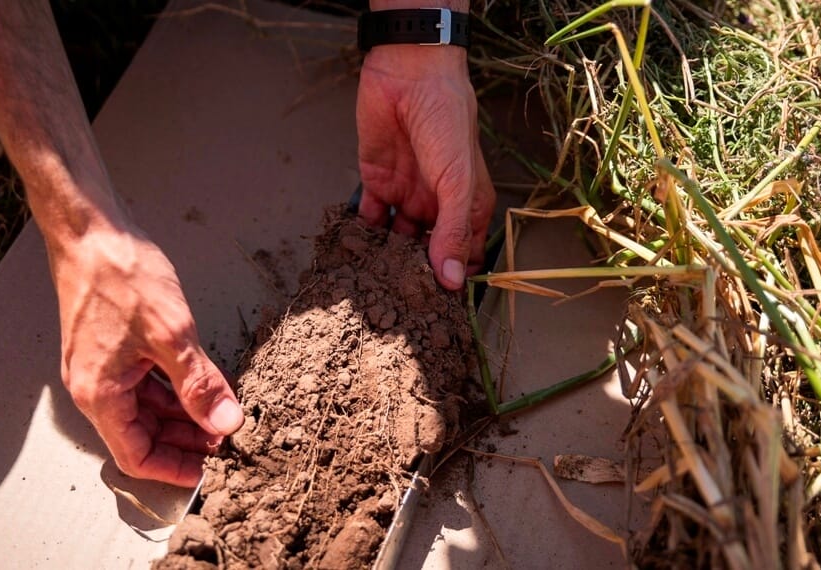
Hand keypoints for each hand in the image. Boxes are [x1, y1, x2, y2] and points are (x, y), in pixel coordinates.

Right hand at [50, 227, 243, 486]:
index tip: (209, 469)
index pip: (135, 455)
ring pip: (144, 409)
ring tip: (219, 413)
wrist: (90, 230)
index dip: (174, 467)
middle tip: (224, 438)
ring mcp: (100, 366)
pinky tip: (200, 383)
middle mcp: (94, 387)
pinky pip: (142, 382)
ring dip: (181, 415)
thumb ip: (199, 384)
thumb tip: (225, 422)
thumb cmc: (121, 276)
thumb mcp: (171, 335)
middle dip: (184, 440)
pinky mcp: (110, 347)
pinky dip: (171, 389)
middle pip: (141, 435)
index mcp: (100, 394)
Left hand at [356, 44, 495, 289]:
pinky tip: (352, 260)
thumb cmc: (446, 122)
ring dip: (387, 261)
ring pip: (397, 241)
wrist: (408, 74)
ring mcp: (406, 196)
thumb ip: (453, 231)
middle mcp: (438, 206)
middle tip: (402, 309)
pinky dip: (361, 237)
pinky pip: (367, 219)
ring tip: (375, 291)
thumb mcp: (458, 180)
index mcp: (467, 206)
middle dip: (416, 278)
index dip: (455, 280)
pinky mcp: (375, 185)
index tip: (441, 312)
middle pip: (428, 253)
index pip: (464, 255)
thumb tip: (451, 281)